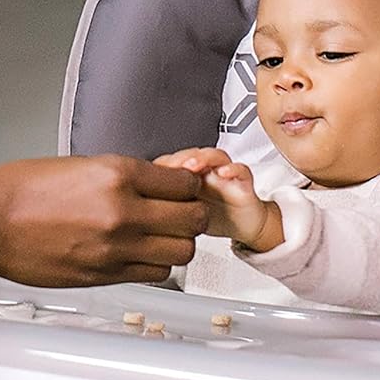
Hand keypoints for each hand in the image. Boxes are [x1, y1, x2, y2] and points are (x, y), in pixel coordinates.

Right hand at [0, 155, 207, 287]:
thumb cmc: (20, 189)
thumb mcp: (79, 164)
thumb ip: (121, 176)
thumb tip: (155, 184)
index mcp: (116, 174)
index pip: (184, 182)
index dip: (188, 185)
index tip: (182, 187)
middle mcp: (123, 211)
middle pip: (193, 219)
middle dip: (191, 214)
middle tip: (179, 211)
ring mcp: (116, 248)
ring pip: (181, 252)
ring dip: (176, 243)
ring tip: (159, 235)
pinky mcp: (105, 275)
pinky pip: (154, 274)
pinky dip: (155, 264)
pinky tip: (138, 253)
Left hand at [156, 148, 281, 251]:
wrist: (243, 224)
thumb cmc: (211, 216)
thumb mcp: (183, 216)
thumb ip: (163, 209)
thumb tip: (136, 216)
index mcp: (187, 178)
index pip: (171, 164)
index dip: (160, 167)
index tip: (147, 176)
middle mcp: (205, 172)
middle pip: (190, 155)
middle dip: (178, 159)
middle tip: (170, 167)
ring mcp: (224, 175)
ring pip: (214, 155)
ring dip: (202, 158)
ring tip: (193, 166)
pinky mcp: (243, 182)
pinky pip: (241, 170)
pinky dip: (233, 169)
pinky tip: (224, 173)